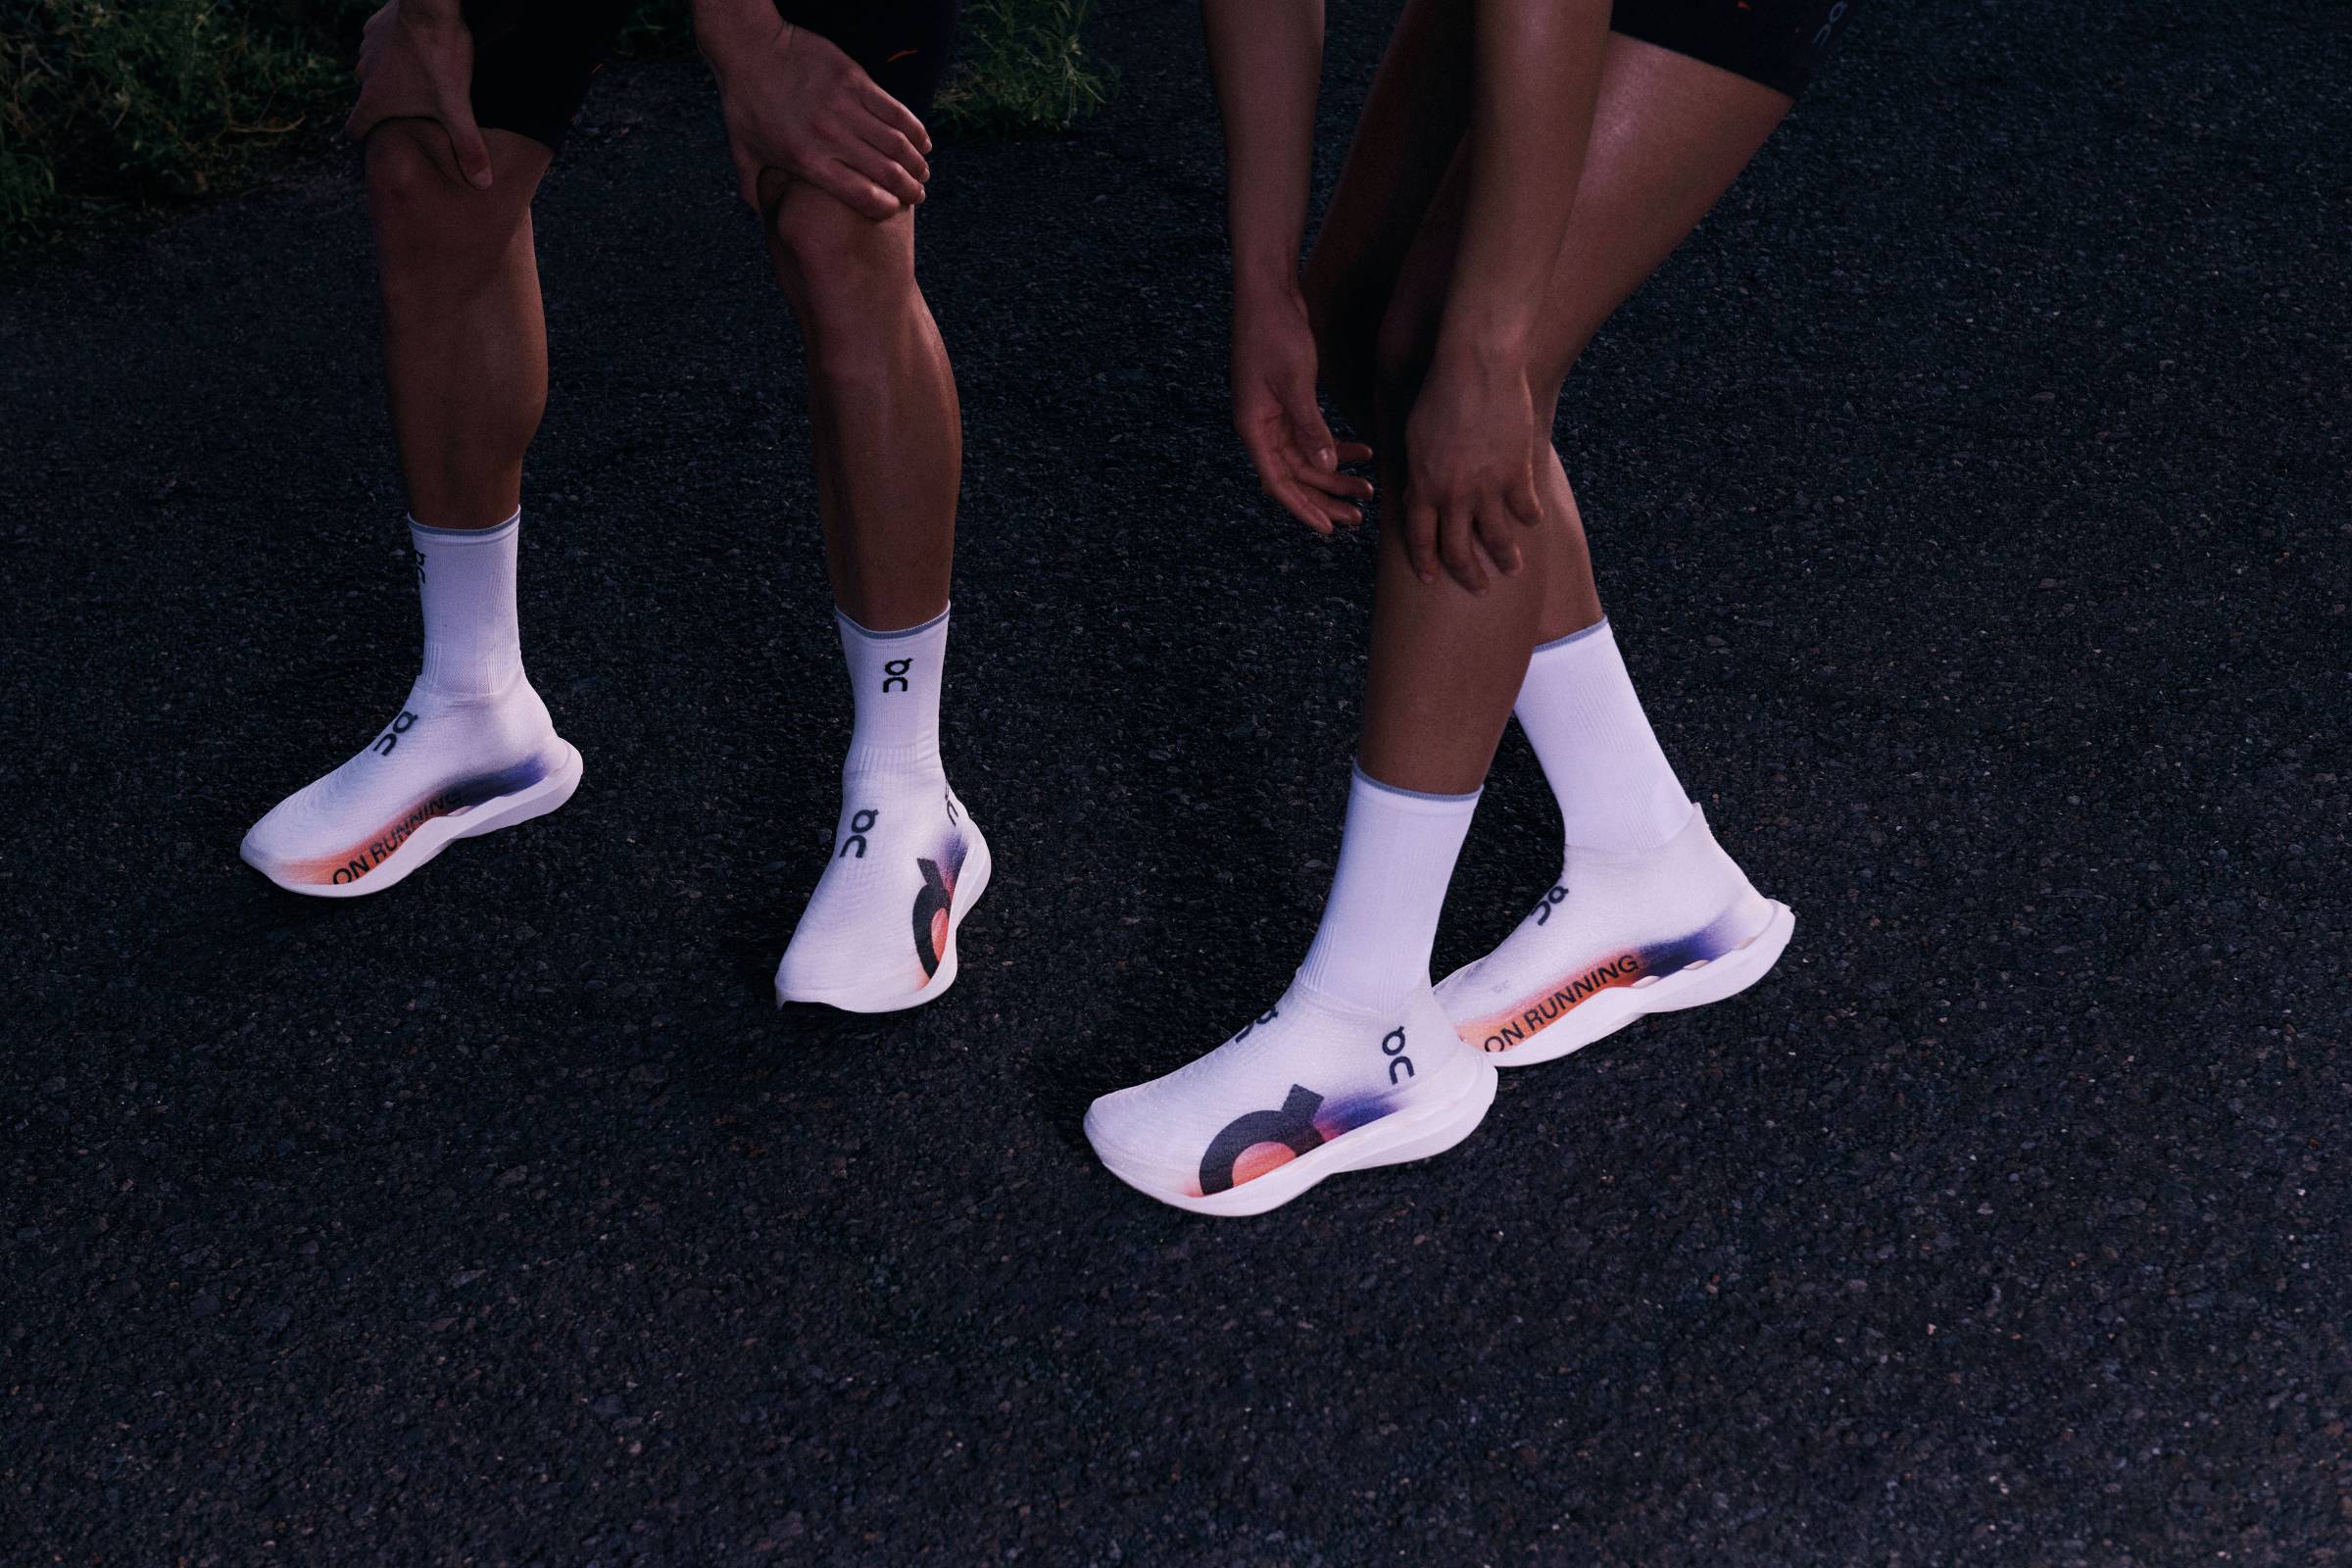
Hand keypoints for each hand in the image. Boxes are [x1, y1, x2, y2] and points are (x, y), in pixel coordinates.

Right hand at [346, 1, 491, 189]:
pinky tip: (417, 50)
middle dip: (387, 107)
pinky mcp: (376, 25)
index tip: (372, 143)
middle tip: (412, 112)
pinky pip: (383, 44)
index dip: (363, 138)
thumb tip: (482, 185)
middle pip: (369, 99)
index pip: (355, 128)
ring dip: (392, 76)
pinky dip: (396, 50)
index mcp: (375, 100)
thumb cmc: (439, 58)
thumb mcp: (457, 107)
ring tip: (420, 80)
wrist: (431, 6)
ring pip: (376, 70)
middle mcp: (363, 74)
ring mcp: (367, 47)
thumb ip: (467, 146)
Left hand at [698, 8, 931, 219]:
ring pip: (896, 143)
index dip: (886, 207)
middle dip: (910, 189)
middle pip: (887, 172)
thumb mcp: (743, 152)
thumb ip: (755, 189)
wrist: (751, 48)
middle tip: (917, 195)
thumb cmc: (745, 103)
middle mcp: (829, 136)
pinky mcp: (855, 80)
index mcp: (807, 160)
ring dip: (917, 162)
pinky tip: (923, 142)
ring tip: (923, 173)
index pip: (862, 196)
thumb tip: (765, 219)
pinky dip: (915, 130)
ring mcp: (845, 106)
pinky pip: (896, 110)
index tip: (893, 210)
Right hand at [1230, 286, 1372, 533]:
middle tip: (1359, 517)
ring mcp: (1274, 416)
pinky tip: (1364, 451)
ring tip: (1368, 489)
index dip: (1303, 509)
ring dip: (1337, 476)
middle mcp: (1261, 428)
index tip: (1328, 529)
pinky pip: (1312, 437)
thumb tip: (1326, 469)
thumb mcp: (1295, 382)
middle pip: (1296, 477)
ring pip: (1308, 459)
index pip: (1279, 483)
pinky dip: (1337, 447)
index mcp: (1254, 428)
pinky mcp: (1289, 403)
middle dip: (1327, 498)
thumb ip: (1310, 427)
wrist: (1269, 294)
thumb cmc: (1275, 333)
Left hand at [1400, 345, 1543, 591]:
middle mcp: (1454, 496)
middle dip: (1468, 576)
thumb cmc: (1438, 395)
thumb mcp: (1414, 437)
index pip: (1420, 539)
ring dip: (1507, 559)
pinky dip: (1530, 517)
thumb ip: (1415, 474)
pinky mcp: (1517, 473)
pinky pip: (1526, 508)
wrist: (1476, 369)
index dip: (1426, 562)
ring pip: (1498, 539)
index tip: (1431, 578)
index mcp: (1423, 487)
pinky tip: (1533, 521)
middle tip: (1478, 589)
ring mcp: (1487, 488)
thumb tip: (1412, 498)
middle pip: (1459, 551)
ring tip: (1514, 570)